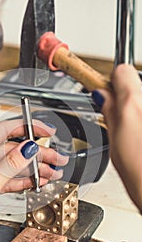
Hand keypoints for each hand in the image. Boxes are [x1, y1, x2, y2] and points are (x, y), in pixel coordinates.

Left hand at [0, 118, 67, 241]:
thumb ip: (10, 165)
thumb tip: (28, 148)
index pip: (2, 130)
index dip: (26, 128)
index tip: (44, 130)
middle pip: (12, 149)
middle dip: (36, 154)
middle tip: (55, 157)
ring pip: (13, 165)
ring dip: (33, 169)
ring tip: (52, 172)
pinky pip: (9, 178)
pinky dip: (23, 180)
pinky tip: (37, 181)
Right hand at [92, 64, 141, 211]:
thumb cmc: (139, 170)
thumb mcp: (113, 139)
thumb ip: (109, 111)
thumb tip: (102, 95)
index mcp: (132, 103)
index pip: (122, 71)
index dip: (113, 81)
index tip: (109, 91)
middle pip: (137, 83)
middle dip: (126, 96)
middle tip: (120, 115)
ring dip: (137, 109)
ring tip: (135, 130)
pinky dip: (141, 117)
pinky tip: (141, 134)